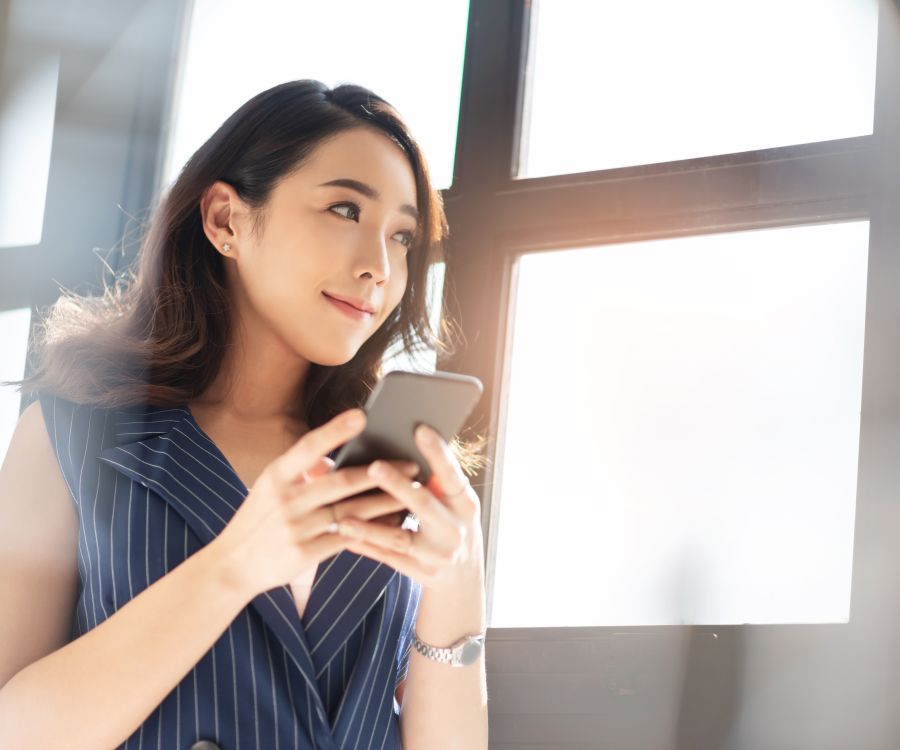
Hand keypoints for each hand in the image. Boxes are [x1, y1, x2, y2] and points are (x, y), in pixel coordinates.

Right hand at [212, 409, 418, 597]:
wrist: (233, 565)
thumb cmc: (258, 518)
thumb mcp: (270, 487)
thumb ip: (300, 470)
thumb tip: (332, 456)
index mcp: (276, 475)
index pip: (308, 447)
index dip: (335, 430)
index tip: (362, 415)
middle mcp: (286, 499)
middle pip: (341, 482)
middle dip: (381, 472)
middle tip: (411, 463)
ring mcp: (297, 527)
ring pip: (352, 511)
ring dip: (386, 502)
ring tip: (412, 492)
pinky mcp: (305, 553)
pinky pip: (348, 538)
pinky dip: (373, 530)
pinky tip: (394, 523)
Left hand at [336, 423, 483, 590]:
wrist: (463, 577)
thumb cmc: (452, 524)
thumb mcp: (455, 502)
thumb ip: (438, 478)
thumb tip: (413, 441)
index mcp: (465, 503)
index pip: (452, 475)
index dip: (438, 453)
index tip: (420, 429)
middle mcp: (455, 529)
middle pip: (423, 504)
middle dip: (398, 486)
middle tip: (375, 467)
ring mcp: (438, 553)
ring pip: (400, 538)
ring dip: (371, 527)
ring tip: (343, 517)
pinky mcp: (421, 572)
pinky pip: (389, 558)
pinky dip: (367, 546)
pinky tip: (345, 535)